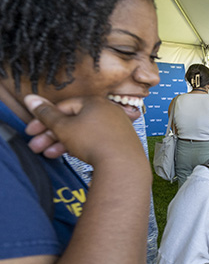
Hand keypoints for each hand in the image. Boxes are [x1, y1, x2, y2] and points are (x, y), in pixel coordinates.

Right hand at [24, 95, 143, 166]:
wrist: (123, 165)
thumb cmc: (96, 143)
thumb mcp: (63, 127)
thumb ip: (46, 114)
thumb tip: (31, 98)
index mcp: (94, 102)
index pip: (63, 107)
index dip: (45, 119)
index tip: (33, 130)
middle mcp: (108, 111)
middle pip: (73, 121)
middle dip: (52, 135)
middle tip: (37, 146)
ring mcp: (116, 126)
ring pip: (84, 132)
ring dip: (63, 143)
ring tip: (50, 154)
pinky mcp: (121, 141)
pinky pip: (97, 140)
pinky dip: (82, 147)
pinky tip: (71, 155)